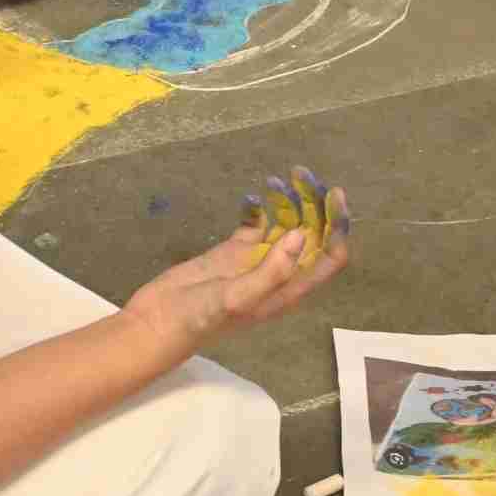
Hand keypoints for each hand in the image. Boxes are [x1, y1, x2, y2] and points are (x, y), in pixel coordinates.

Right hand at [123, 168, 350, 356]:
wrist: (157, 322)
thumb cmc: (200, 319)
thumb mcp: (238, 298)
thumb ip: (273, 270)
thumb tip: (301, 235)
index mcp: (288, 289)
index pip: (330, 257)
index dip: (338, 227)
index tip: (334, 196)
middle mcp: (279, 273)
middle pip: (311, 235)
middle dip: (314, 204)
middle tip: (302, 173)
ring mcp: (256, 260)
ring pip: (286, 224)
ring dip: (289, 201)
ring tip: (279, 178)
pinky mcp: (233, 250)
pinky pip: (256, 223)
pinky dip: (260, 208)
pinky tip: (253, 197)